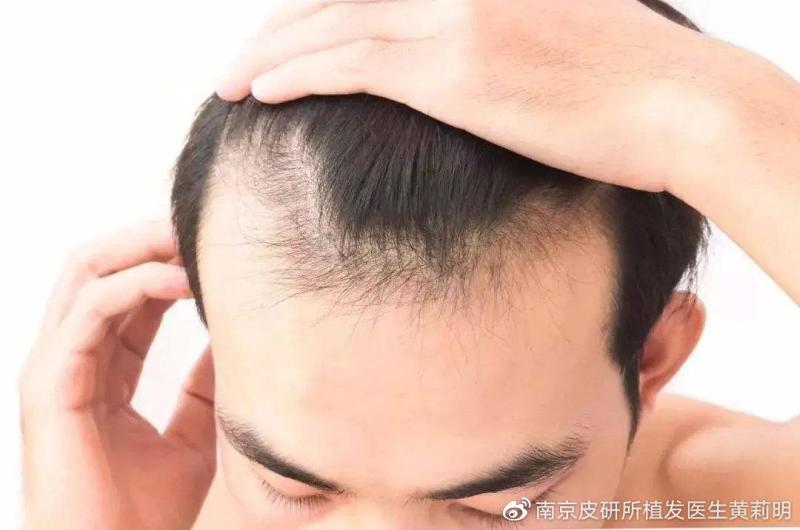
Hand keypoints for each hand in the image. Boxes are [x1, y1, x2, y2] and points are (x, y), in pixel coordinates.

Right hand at [19, 220, 215, 529]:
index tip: (219, 243)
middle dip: (153, 237)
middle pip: (103, 266)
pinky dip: (136, 284)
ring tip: (195, 237)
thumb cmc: (150, 512)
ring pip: (88, 272)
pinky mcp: (49, 386)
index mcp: (104, 367)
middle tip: (204, 222)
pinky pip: (90, 312)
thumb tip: (234, 337)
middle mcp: (74, 358)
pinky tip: (183, 279)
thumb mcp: (197, 432)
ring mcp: (56, 368)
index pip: (130, 289)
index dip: (170, 258)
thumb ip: (206, 383)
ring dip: (144, 245)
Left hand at [214, 0, 762, 192]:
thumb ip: (500, 40)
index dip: (317, 13)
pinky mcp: (453, 69)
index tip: (286, 39)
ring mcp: (453, 22)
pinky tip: (261, 90)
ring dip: (270, 54)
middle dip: (279, 31)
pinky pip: (352, 64)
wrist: (679, 103)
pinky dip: (298, 73)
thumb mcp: (558, 40)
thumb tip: (474, 71)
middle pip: (339, 1)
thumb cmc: (632, 85)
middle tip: (240, 61)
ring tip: (232, 82)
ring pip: (333, 28)